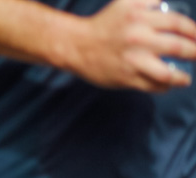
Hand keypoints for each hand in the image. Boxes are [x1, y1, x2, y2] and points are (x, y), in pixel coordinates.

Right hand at [63, 0, 195, 90]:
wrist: (77, 45)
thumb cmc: (105, 24)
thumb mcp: (127, 3)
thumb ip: (151, 2)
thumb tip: (170, 7)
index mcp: (141, 18)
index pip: (178, 24)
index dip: (194, 31)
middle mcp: (138, 39)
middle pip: (179, 48)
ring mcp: (132, 61)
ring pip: (167, 73)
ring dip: (182, 77)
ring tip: (187, 78)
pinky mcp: (125, 78)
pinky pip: (151, 86)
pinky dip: (164, 86)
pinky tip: (168, 84)